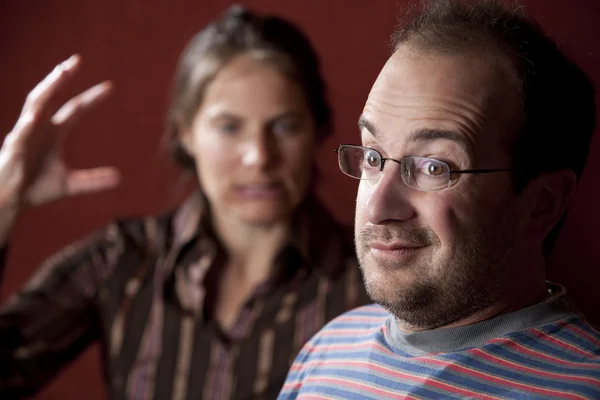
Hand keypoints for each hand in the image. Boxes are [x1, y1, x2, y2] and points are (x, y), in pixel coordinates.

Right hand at [0, 54, 120, 209]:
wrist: (9, 201)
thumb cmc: (35, 189)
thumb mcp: (69, 185)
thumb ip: (93, 180)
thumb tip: (119, 178)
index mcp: (53, 133)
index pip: (75, 109)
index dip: (92, 98)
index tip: (110, 87)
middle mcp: (39, 128)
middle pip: (51, 97)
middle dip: (62, 78)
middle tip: (76, 60)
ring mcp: (24, 134)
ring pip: (34, 105)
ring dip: (47, 88)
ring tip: (59, 73)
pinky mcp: (13, 148)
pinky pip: (20, 133)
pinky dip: (28, 124)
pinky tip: (35, 116)